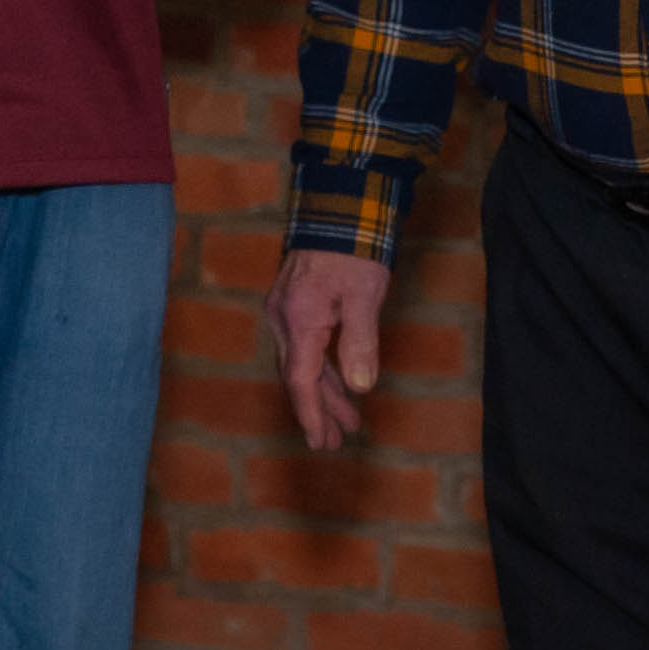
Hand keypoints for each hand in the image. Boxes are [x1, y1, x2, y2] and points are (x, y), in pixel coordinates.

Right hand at [264, 246, 390, 449]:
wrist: (338, 206)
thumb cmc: (354, 251)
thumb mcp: (364, 295)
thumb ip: (360, 341)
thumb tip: (361, 387)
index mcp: (299, 320)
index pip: (300, 379)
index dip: (311, 413)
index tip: (319, 442)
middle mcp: (284, 319)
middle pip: (297, 376)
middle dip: (317, 411)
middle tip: (333, 443)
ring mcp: (285, 310)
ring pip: (300, 363)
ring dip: (322, 393)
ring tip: (344, 422)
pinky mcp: (293, 302)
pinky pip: (304, 347)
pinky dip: (321, 369)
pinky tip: (339, 382)